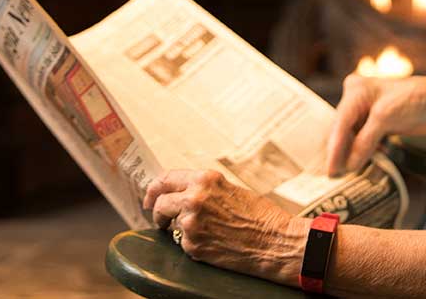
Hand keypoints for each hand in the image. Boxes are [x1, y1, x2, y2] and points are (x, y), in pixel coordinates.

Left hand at [143, 169, 308, 284]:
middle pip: (160, 203)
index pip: (165, 179)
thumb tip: (179, 194)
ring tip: (204, 231)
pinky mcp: (192, 245)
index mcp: (204, 180)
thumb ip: (204, 189)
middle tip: (161, 218)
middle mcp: (194, 199)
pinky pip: (182, 242)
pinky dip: (191, 243)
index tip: (150, 197)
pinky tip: (212, 242)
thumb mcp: (230, 190)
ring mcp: (191, 223)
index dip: (153, 189)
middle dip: (158, 211)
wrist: (275, 242)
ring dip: (179, 227)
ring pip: (170, 224)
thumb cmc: (260, 217)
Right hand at [325, 74, 425, 175]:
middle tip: (334, 175)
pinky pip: (363, 139)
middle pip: (343, 130)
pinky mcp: (377, 122)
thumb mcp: (384, 118)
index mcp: (356, 90)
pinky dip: (364, 151)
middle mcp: (357, 98)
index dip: (335, 148)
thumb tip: (349, 165)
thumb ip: (365, 141)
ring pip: (352, 136)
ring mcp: (366, 111)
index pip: (340, 122)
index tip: (331, 169)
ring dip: (352, 154)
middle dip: (341, 152)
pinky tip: (364, 163)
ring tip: (346, 173)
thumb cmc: (413, 99)